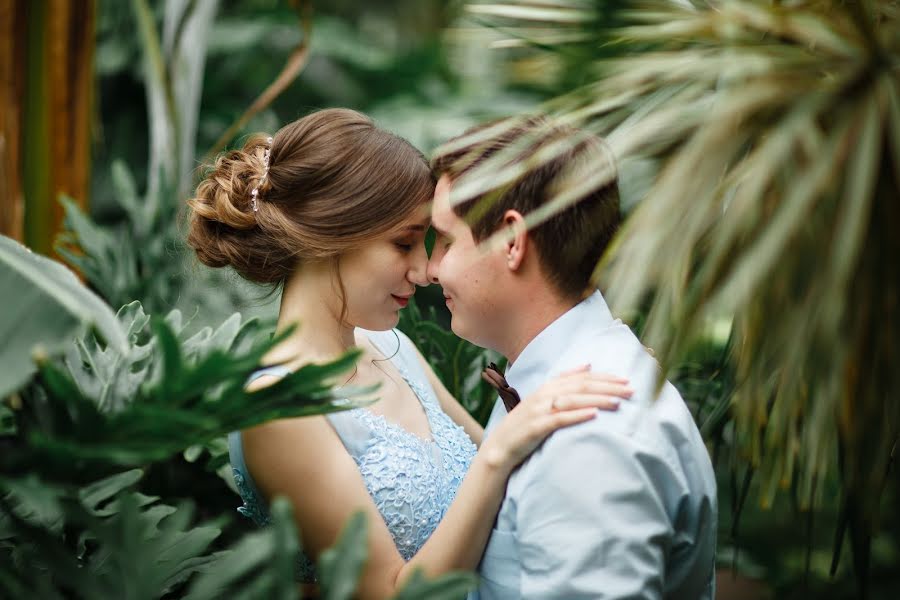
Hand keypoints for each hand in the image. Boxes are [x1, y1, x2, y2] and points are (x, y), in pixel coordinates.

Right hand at [481, 365, 631, 470]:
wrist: (500, 448)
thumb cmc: (526, 425)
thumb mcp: (543, 400)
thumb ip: (564, 382)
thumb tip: (588, 365)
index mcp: (547, 387)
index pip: (581, 377)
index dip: (604, 377)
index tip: (626, 379)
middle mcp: (543, 395)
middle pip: (581, 386)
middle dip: (607, 387)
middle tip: (630, 390)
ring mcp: (539, 410)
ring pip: (573, 400)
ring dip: (597, 400)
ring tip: (618, 402)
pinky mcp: (536, 427)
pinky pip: (560, 419)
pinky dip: (577, 415)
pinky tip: (594, 415)